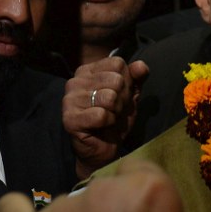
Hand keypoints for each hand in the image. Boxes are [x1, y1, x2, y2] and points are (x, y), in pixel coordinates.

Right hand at [62, 57, 149, 176]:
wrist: (105, 148)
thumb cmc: (116, 118)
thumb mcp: (130, 94)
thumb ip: (137, 77)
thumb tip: (141, 66)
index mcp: (87, 70)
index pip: (118, 63)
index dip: (127, 81)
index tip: (120, 95)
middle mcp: (75, 81)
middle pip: (116, 80)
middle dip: (123, 98)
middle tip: (115, 110)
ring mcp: (69, 99)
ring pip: (110, 97)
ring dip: (116, 111)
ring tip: (109, 117)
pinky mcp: (69, 118)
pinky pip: (102, 115)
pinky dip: (109, 122)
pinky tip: (102, 126)